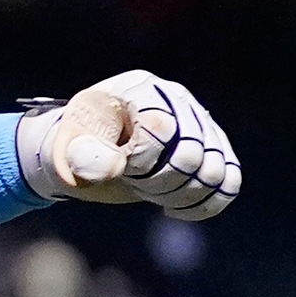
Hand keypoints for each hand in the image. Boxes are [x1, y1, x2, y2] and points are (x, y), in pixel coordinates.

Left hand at [19, 69, 240, 221]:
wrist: (87, 152)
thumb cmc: (75, 147)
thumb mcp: (66, 148)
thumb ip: (85, 155)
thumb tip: (114, 167)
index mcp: (139, 88)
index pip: (161, 128)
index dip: (141, 160)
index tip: (120, 166)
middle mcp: (177, 99)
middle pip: (192, 156)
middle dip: (158, 182)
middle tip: (132, 180)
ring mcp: (200, 123)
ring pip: (214, 173)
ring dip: (178, 195)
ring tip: (148, 190)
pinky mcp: (214, 150)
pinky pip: (229, 184)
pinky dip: (204, 204)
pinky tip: (172, 208)